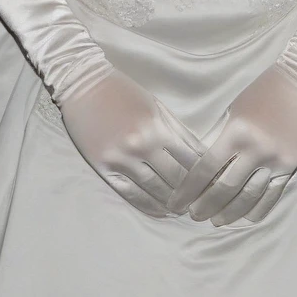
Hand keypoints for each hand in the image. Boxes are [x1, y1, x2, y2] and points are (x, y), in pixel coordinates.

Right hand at [60, 67, 205, 218]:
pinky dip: (148, 206)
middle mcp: (140, 146)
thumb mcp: (157, 105)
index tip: (213, 185)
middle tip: (201, 202)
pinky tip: (161, 211)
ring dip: (172, 203)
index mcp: (156, 128)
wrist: (83, 85)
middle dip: (191, 193)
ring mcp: (121, 160)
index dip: (204, 176)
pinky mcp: (104, 169)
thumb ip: (179, 131)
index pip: (190, 161)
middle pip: (174, 179)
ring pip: (154, 191)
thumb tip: (202, 155)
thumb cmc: (124, 91)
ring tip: (183, 210)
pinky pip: (130, 194)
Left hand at [167, 64, 296, 225]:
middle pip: (225, 188)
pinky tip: (245, 218)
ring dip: (229, 213)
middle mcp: (255, 149)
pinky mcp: (291, 166)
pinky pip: (271, 195)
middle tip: (194, 216)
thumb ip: (218, 136)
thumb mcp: (234, 109)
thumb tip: (199, 162)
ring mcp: (275, 160)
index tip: (177, 203)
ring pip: (248, 197)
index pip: (206, 169)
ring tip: (215, 221)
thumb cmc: (263, 90)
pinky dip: (257, 210)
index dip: (189, 189)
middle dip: (206, 205)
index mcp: (236, 131)